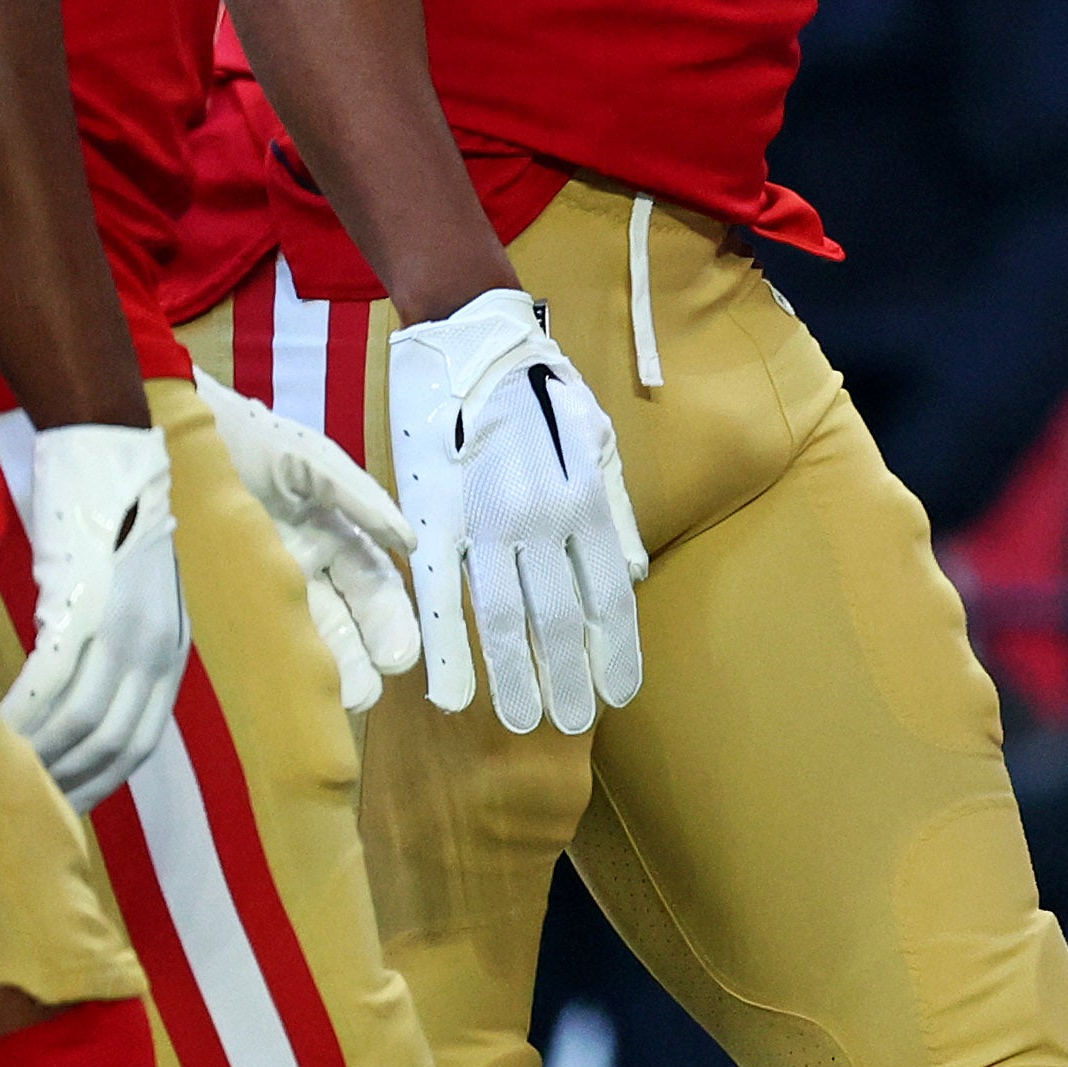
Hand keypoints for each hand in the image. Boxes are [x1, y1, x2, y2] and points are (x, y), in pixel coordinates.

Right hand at [2, 423, 188, 807]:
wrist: (108, 454)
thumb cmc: (105, 529)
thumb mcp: (124, 602)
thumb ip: (111, 656)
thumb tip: (72, 713)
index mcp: (171, 650)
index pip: (138, 742)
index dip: (97, 782)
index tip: (59, 809)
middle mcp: (157, 645)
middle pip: (110, 743)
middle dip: (63, 782)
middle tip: (17, 804)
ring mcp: (125, 626)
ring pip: (79, 720)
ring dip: (36, 755)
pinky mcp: (86, 604)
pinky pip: (50, 679)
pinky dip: (20, 713)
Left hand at [191, 377, 417, 713]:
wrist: (174, 432)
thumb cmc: (249, 440)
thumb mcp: (310, 463)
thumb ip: (360, 498)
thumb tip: (407, 545)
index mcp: (328, 536)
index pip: (369, 588)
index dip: (386, 622)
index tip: (397, 659)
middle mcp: (297, 567)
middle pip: (336, 620)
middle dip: (353, 659)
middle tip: (359, 695)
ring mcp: (258, 583)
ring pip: (298, 631)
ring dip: (318, 667)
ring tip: (330, 701)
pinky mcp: (215, 594)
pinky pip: (249, 624)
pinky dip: (274, 648)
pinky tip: (288, 674)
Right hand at [385, 288, 646, 733]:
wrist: (474, 340)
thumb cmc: (545, 391)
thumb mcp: (599, 443)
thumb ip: (615, 515)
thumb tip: (631, 576)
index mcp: (587, 502)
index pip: (609, 596)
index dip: (615, 651)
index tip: (618, 696)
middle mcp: (544, 519)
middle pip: (560, 619)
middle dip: (569, 680)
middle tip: (573, 726)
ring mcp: (488, 520)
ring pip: (505, 618)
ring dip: (515, 677)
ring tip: (521, 723)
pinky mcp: (436, 516)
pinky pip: (442, 594)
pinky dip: (447, 648)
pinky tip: (452, 693)